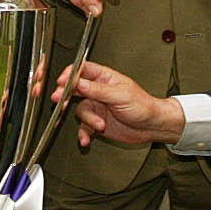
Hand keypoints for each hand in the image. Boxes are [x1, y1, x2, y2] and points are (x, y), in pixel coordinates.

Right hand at [62, 60, 184, 147]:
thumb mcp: (120, 95)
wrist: (152, 126)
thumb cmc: (143, 106)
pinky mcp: (97, 122)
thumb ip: (97, 90)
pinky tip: (86, 139)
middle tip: (58, 100)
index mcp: (105, 78)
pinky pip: (84, 127)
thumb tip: (78, 82)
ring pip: (80, 111)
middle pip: (74, 89)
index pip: (82, 70)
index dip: (69, 74)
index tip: (61, 82)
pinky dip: (83, 134)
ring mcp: (97, 106)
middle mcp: (98, 91)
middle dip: (65, 95)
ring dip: (87, 120)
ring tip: (99, 125)